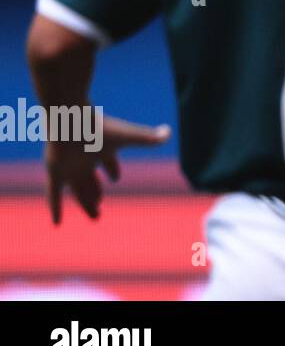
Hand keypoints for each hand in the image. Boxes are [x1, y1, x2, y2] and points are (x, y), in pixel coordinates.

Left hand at [45, 116, 171, 222]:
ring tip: (96, 216)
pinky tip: (56, 224)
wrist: (70, 121)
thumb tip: (168, 132)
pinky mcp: (55, 172)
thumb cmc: (99, 128)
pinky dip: (56, 208)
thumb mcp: (127, 136)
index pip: (109, 162)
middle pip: (92, 180)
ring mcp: (70, 167)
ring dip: (86, 202)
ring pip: (78, 189)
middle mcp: (85, 160)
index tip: (116, 178)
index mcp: (102, 149)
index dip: (113, 170)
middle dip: (97, 194)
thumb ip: (148, 137)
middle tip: (100, 208)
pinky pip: (55, 194)